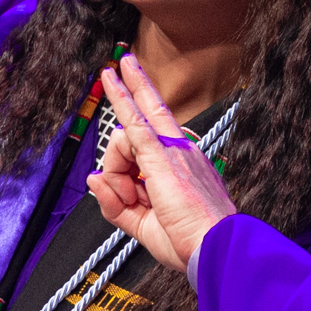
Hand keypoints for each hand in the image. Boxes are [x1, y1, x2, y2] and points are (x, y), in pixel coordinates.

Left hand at [86, 54, 237, 271]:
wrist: (217, 248)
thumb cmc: (190, 241)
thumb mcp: (142, 225)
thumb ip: (115, 203)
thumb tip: (94, 177)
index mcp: (181, 166)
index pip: (147, 142)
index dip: (130, 130)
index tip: (130, 98)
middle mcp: (179, 152)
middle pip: (144, 117)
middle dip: (131, 88)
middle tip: (121, 61)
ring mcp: (173, 151)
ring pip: (126, 137)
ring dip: (116, 171)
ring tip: (136, 201)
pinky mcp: (164, 157)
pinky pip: (135, 126)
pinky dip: (122, 101)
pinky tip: (114, 78)